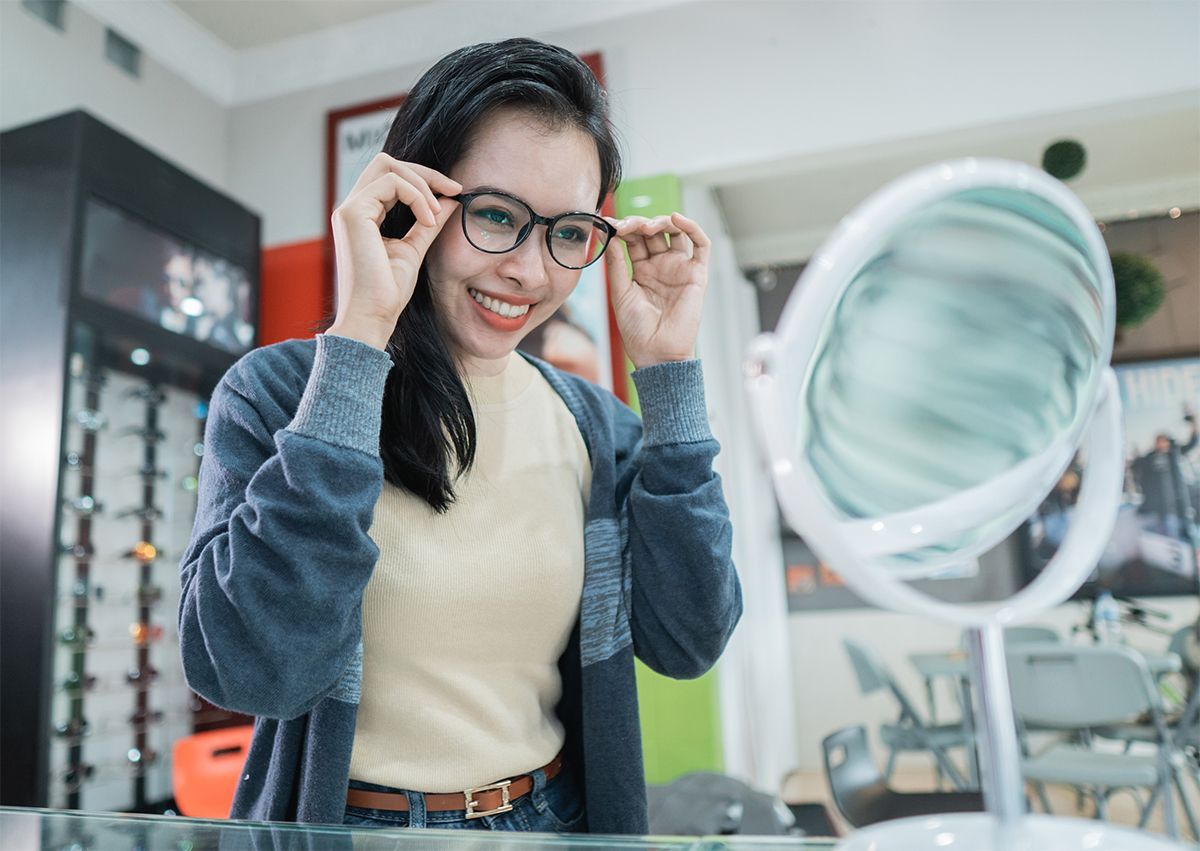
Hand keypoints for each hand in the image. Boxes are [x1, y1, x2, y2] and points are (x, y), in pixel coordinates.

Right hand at [327, 153, 461, 348]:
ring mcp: (349, 209)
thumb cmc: (388, 291)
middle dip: (424, 172)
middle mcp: (352, 208)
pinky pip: (391, 184)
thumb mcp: (414, 249)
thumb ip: (428, 223)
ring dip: (422, 184)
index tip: (454, 192)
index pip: (391, 177)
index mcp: (363, 215)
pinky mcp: (353, 213)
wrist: (373, 316)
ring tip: (436, 214)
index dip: (424, 179)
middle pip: (386, 162)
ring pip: (388, 166)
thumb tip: (449, 201)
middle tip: (453, 189)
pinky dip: (416, 196)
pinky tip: (428, 219)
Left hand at [604, 213, 710, 368]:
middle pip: (653, 232)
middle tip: (625, 226)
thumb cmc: (637, 331)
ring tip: (646, 227)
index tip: (605, 223)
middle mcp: (662, 266)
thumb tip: (606, 234)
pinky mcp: (697, 274)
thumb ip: (616, 263)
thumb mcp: (620, 292)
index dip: (622, 228)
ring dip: (661, 222)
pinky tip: (676, 220)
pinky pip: (701, 245)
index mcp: (642, 270)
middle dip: (638, 223)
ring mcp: (679, 268)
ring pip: (675, 232)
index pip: (634, 239)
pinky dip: (692, 227)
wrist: (656, 353)